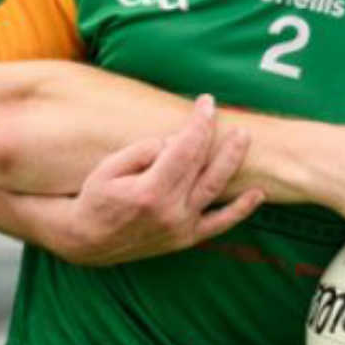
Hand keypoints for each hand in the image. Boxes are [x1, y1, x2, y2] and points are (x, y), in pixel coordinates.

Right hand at [61, 97, 262, 265]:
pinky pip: (219, 225)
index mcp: (150, 190)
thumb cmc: (94, 200)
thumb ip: (141, 151)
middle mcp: (170, 211)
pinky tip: (257, 194)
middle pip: (202, 164)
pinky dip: (240, 211)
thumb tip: (171, 142)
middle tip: (225, 114)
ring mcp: (180, 227)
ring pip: (215, 189)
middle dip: (214, 134)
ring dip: (232, 161)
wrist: (87, 242)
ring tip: (243, 138)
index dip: (199, 123)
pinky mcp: (185, 239)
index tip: (206, 102)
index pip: (184, 148)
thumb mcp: (107, 169)